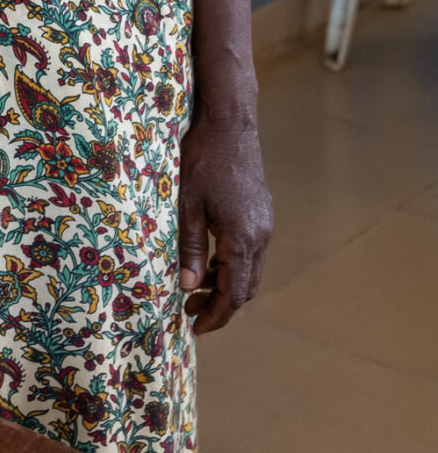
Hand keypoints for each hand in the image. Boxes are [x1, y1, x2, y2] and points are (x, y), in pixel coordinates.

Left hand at [178, 111, 272, 333]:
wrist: (230, 124)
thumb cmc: (203, 160)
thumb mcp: (188, 204)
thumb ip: (191, 247)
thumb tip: (189, 286)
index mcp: (242, 238)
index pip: (234, 294)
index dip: (216, 316)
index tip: (196, 328)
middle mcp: (260, 236)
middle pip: (245, 287)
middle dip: (220, 305)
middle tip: (190, 312)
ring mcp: (264, 224)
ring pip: (249, 269)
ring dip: (225, 284)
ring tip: (195, 287)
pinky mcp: (261, 213)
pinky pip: (250, 250)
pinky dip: (231, 264)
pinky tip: (209, 260)